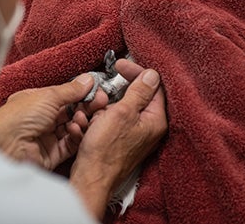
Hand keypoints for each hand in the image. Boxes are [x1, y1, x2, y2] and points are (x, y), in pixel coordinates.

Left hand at [0, 74, 95, 169]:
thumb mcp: (48, 96)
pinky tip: (78, 128)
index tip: (96, 91)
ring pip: (72, 127)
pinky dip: (77, 136)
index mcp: (36, 100)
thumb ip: (70, 90)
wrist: (8, 147)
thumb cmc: (19, 117)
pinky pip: (70, 144)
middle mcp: (41, 118)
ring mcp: (46, 136)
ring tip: (85, 116)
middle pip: (70, 111)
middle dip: (86, 106)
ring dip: (81, 121)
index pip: (64, 95)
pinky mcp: (52, 153)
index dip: (80, 93)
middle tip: (101, 102)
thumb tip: (87, 80)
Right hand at [70, 60, 167, 219]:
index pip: (153, 86)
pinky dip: (98, 120)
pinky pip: (110, 122)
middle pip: (134, 97)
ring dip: (101, 108)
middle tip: (100, 96)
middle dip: (113, 95)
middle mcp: (149, 128)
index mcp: (155, 120)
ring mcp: (134, 135)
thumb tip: (152, 74)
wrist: (91, 177)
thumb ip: (139, 92)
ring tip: (91, 117)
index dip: (136, 72)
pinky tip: (88, 126)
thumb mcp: (122, 112)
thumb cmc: (105, 149)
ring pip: (119, 109)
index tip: (120, 66)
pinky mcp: (120, 141)